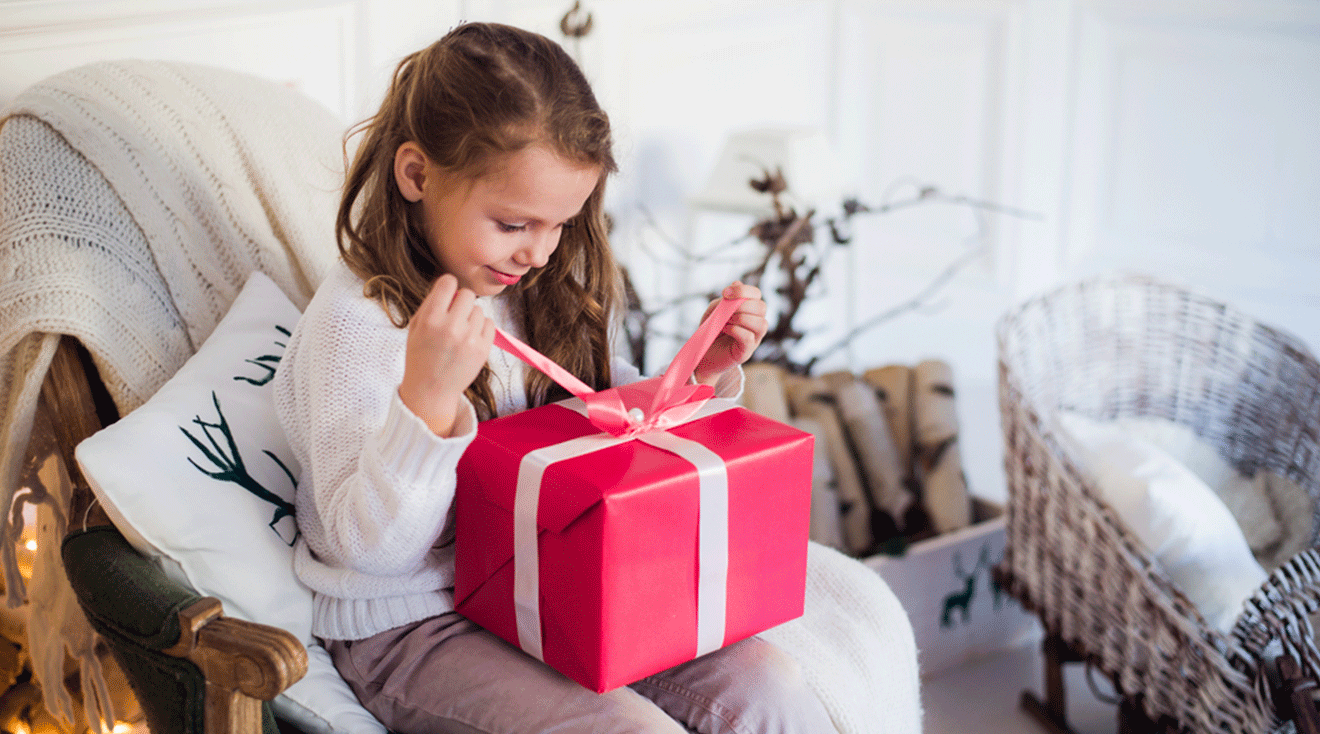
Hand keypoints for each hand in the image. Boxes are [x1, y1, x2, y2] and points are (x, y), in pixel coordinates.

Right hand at [398, 274, 494, 435]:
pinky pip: (490, 323)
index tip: (447, 293)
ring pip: (479, 310)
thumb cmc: (421, 356)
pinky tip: (470, 338)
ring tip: (460, 332)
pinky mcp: (483, 349)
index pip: (447, 282)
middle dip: (461, 301)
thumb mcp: (416, 327)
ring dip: (471, 316)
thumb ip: (432, 304)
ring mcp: (469, 339)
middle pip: (467, 294)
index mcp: (430, 319)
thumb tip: (451, 283)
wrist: (431, 390)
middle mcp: (451, 327)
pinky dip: (481, 327)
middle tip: (454, 315)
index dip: (448, 285)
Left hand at [693, 281, 767, 385]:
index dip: (744, 290)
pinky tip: (725, 329)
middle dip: (742, 305)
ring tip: (726, 321)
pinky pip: (749, 338)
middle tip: (726, 311)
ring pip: (761, 324)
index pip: (757, 294)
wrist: (702, 355)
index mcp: (749, 311)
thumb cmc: (710, 331)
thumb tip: (737, 283)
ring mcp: (753, 339)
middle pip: (762, 307)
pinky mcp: (746, 352)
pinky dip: (736, 330)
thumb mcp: (714, 311)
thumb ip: (725, 299)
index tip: (725, 293)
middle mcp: (755, 324)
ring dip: (741, 318)